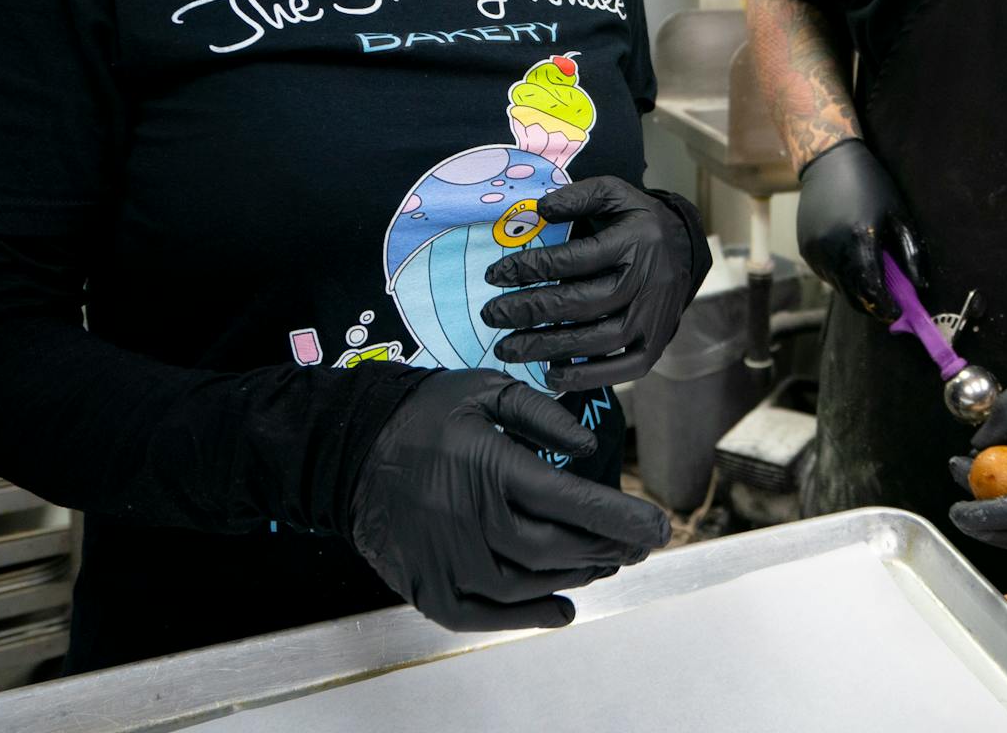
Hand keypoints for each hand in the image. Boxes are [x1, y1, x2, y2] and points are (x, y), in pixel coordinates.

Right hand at [348, 371, 670, 630]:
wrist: (346, 450)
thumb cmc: (424, 413)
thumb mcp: (485, 389)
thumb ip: (542, 413)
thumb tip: (589, 447)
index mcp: (488, 467)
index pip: (571, 501)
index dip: (622, 518)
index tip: (660, 527)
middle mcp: (469, 520)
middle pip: (557, 549)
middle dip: (609, 548)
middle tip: (642, 544)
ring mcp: (446, 560)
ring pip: (529, 583)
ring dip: (577, 576)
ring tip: (607, 562)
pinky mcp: (426, 587)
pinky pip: (485, 615)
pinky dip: (528, 617)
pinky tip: (562, 608)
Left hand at [479, 178, 709, 391]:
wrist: (686, 250)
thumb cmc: (637, 222)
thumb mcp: (614, 193)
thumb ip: (578, 196)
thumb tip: (539, 210)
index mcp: (635, 241)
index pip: (574, 259)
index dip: (530, 268)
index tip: (494, 275)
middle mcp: (647, 282)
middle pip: (582, 304)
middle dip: (529, 312)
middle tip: (491, 315)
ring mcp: (654, 318)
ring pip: (598, 340)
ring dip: (548, 348)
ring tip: (507, 348)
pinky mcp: (656, 345)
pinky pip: (623, 369)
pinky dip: (586, 377)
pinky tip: (549, 374)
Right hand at [793, 138, 923, 319]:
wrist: (828, 162)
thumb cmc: (871, 185)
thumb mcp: (898, 215)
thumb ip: (911, 253)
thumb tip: (920, 287)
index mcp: (859, 239)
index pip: (872, 290)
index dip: (886, 307)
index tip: (897, 313)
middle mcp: (833, 249)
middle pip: (853, 296)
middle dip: (872, 304)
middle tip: (887, 304)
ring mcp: (815, 251)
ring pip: (838, 287)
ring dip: (856, 290)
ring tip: (870, 275)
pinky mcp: (805, 250)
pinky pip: (826, 275)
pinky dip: (841, 276)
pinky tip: (851, 260)